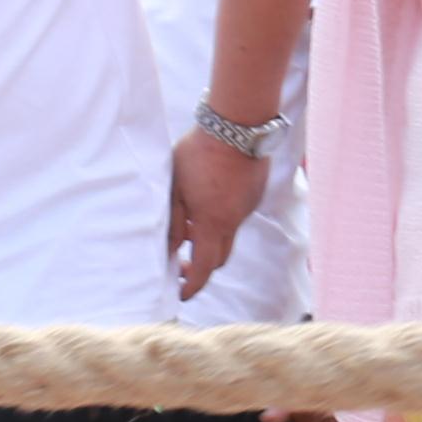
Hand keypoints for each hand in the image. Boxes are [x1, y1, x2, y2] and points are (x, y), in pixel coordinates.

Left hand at [169, 130, 261, 299]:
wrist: (236, 127)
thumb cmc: (198, 155)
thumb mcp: (174, 189)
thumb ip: (172, 222)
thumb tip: (167, 250)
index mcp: (213, 223)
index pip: (203, 267)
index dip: (191, 285)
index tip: (180, 294)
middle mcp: (235, 220)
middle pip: (218, 257)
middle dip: (200, 268)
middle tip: (178, 267)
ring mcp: (247, 207)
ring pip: (228, 236)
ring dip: (209, 242)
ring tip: (185, 232)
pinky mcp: (253, 194)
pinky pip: (236, 217)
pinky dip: (220, 222)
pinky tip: (204, 206)